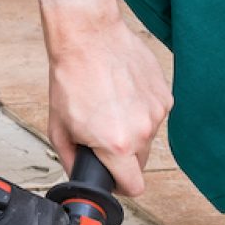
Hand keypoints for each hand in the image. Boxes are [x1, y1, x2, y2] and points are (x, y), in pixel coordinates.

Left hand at [42, 0, 171, 196]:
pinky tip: (121, 92)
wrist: (88, 38)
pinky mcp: (165, 93)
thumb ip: (72, 159)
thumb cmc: (71, 78)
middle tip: (101, 133)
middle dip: (122, 154)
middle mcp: (143, 131)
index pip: (134, 187)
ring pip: (147, 135)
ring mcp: (158, 111)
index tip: (112, 177)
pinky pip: (154, 113)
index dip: (121, 186)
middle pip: (140, 161)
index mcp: (117, 145)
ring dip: (131, 128)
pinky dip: (140, 108)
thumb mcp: (59, 128)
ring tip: (109, 105)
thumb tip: (79, 176)